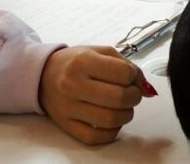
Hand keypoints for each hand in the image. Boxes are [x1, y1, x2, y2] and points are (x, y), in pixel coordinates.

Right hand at [39, 46, 156, 144]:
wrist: (43, 75)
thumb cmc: (74, 62)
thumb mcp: (100, 52)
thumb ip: (127, 65)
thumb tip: (147, 88)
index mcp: (83, 61)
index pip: (124, 73)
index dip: (135, 77)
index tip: (131, 78)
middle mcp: (73, 84)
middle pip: (120, 99)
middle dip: (135, 97)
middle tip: (132, 94)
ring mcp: (69, 108)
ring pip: (111, 120)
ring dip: (126, 114)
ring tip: (123, 107)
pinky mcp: (67, 125)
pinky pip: (96, 137)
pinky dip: (112, 131)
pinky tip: (111, 120)